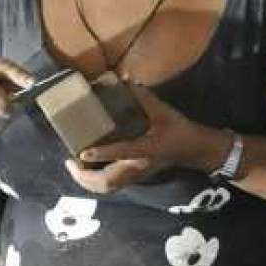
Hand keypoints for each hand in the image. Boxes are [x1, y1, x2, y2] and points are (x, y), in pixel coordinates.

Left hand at [65, 83, 212, 194]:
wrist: (195, 150)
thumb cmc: (180, 130)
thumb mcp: (164, 112)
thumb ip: (143, 96)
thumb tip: (125, 77)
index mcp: (146, 150)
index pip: (123, 153)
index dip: (103, 153)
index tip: (83, 152)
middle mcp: (138, 166)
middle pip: (107, 183)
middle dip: (85, 177)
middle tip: (70, 161)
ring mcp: (136, 175)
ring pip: (107, 187)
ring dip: (88, 181)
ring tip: (74, 167)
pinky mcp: (135, 176)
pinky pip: (111, 186)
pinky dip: (95, 181)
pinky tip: (87, 168)